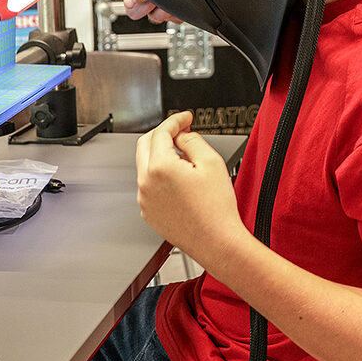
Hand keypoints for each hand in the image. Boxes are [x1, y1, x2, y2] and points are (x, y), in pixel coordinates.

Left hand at [135, 111, 244, 265]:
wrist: (217, 242)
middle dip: (162, 133)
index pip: (161, 132)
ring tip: (186, 159)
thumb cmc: (216, 209)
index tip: (184, 118)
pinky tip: (180, 180)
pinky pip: (149, 185)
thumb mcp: (211, 162)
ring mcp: (145, 199)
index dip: (175, 120)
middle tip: (180, 130)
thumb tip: (181, 135)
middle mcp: (146, 183)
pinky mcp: (148, 212)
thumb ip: (192, 140)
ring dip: (161, 155)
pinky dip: (160, 176)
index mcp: (160, 167)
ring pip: (146, 165)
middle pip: (145, 144)